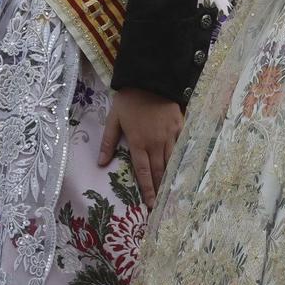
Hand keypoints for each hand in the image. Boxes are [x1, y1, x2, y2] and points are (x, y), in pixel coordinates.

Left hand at [99, 86, 185, 205]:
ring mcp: (170, 135)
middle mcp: (155, 143)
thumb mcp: (114, 119)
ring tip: (173, 192)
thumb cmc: (129, 100)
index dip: (147, 190)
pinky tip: (183, 168)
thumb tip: (100, 163)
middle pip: (159, 170)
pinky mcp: (179, 126)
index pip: (143, 172)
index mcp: (138, 143)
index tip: (150, 205)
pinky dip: (182, 159)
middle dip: (161, 189)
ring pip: (172, 161)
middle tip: (163, 205)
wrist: (151, 79)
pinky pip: (182, 146)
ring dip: (172, 177)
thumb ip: (108, 141)